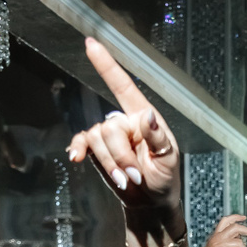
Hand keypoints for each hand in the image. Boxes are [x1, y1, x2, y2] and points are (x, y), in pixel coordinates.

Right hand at [69, 37, 183, 220]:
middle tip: (135, 175)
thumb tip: (148, 117)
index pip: (123, 86)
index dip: (107, 66)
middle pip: (109, 127)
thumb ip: (158, 138)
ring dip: (110, 163)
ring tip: (127, 178)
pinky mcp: (96, 150)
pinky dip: (79, 150)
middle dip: (120, 155)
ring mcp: (109, 136)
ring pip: (96, 138)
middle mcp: (124, 122)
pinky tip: (77, 159)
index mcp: (144, 117)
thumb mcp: (168, 159)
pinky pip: (81, 143)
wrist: (150, 202)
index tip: (90, 44)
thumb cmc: (165, 178)